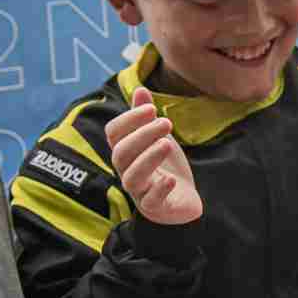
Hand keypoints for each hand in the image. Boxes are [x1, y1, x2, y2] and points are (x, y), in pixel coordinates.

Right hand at [107, 86, 203, 225]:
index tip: (152, 108)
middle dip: (142, 135)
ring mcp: (139, 192)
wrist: (183, 199)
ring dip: (148, 158)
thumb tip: (140, 88)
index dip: (129, 119)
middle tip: (167, 123)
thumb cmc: (166, 167)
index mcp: (125, 152)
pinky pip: (151, 201)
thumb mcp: (158, 138)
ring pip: (132, 177)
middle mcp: (126, 171)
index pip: (114, 133)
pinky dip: (160, 189)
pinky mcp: (155, 208)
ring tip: (167, 144)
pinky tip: (171, 179)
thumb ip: (146, 118)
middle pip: (121, 152)